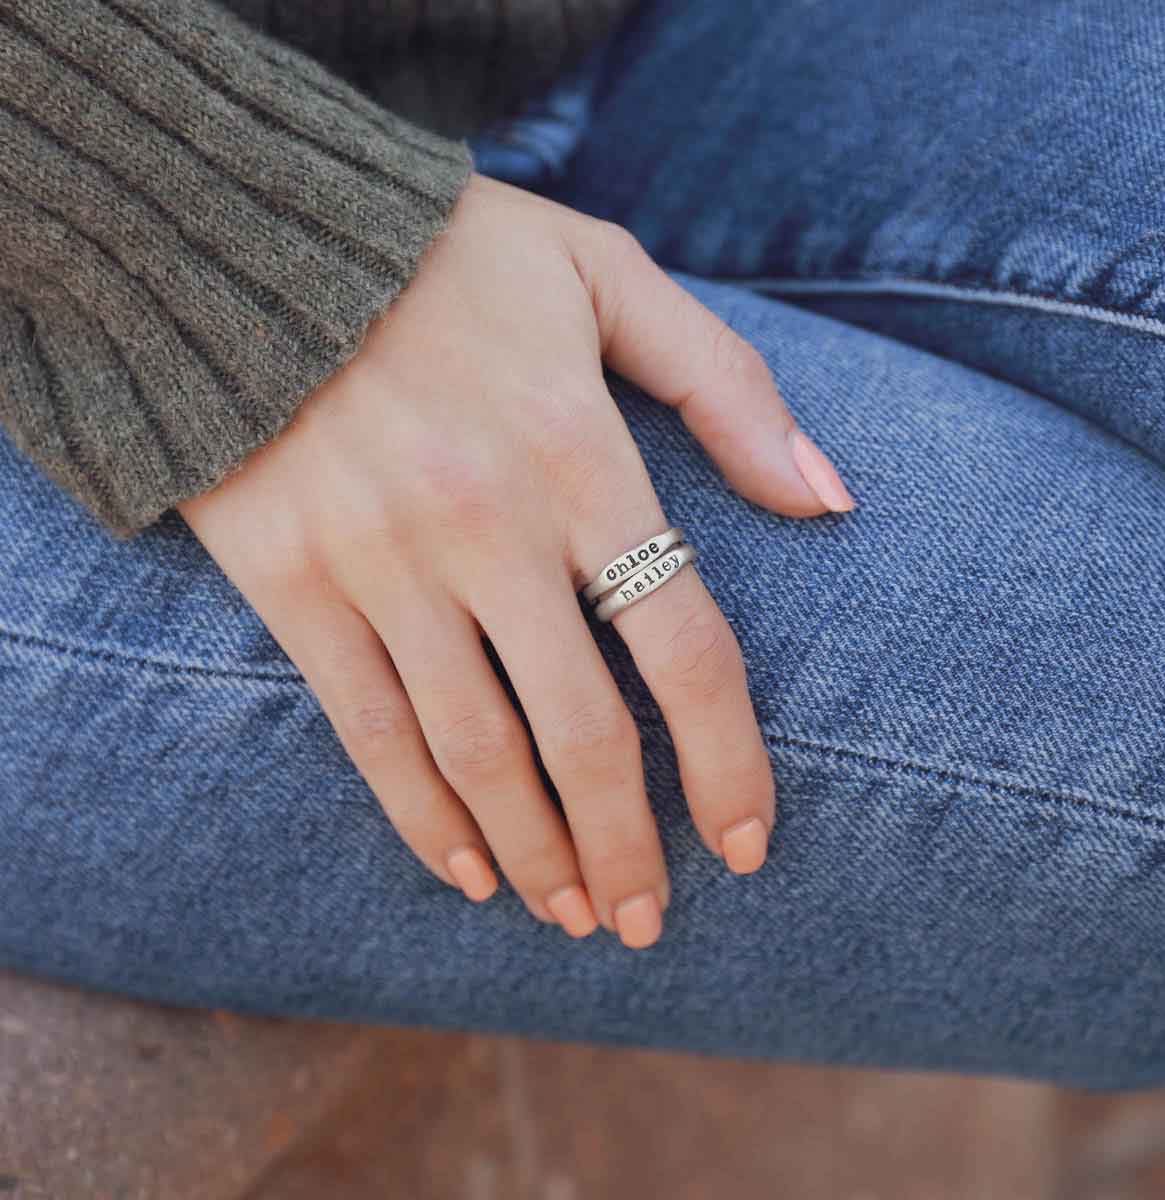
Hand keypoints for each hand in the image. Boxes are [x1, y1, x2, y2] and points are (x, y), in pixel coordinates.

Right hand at [178, 171, 853, 948]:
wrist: (251, 237)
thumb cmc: (450, 256)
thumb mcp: (606, 274)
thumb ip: (726, 384)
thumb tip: (829, 497)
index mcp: (581, 454)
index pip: (683, 647)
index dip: (727, 764)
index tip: (747, 846)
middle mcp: (488, 526)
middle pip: (581, 732)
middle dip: (626, 846)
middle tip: (648, 920)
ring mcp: (384, 563)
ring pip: (477, 752)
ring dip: (536, 851)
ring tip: (574, 914)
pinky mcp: (295, 585)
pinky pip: (369, 729)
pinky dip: (422, 816)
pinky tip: (467, 871)